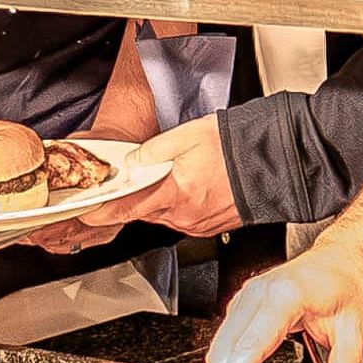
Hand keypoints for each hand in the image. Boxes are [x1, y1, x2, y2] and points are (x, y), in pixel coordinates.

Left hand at [40, 117, 239, 246]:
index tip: (85, 212)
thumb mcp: (187, 135)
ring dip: (159, 200)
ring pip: (163, 215)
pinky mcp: (210, 227)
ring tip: (174, 176)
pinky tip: (190, 187)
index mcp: (175, 192)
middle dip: (135, 197)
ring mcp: (198, 224)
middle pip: (144, 211)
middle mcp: (185, 215)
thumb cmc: (238, 147)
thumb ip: (153, 151)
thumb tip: (132, 163)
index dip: (101, 211)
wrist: (278, 162)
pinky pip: (182, 218)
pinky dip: (178, 205)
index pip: (126, 208)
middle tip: (136, 177)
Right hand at [210, 232, 362, 362]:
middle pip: (226, 350)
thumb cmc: (348, 282)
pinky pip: (228, 341)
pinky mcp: (245, 305)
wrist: (345, 256)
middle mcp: (258, 294)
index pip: (250, 345)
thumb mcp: (356, 328)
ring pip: (221, 347)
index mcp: (285, 296)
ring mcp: (248, 298)